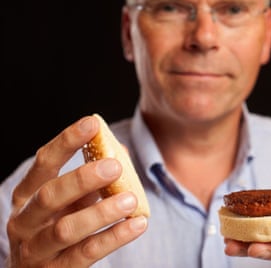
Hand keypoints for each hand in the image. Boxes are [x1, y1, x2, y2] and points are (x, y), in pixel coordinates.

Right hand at [6, 116, 147, 267]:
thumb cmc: (59, 226)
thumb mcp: (68, 201)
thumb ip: (89, 179)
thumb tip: (119, 150)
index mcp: (27, 196)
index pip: (43, 163)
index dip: (66, 141)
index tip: (91, 123)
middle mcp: (25, 221)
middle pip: (50, 195)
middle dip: (82, 178)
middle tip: (114, 166)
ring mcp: (36, 250)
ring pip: (66, 229)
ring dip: (101, 212)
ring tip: (130, 199)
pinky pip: (86, 254)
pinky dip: (114, 238)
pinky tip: (138, 224)